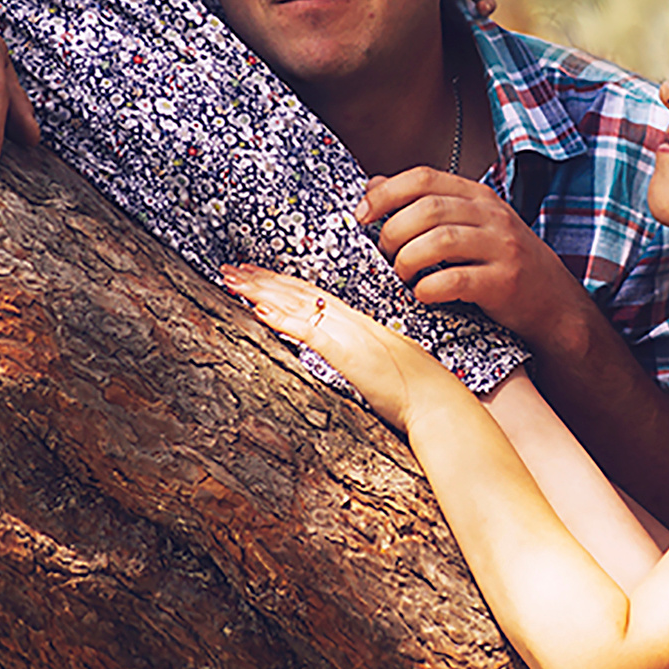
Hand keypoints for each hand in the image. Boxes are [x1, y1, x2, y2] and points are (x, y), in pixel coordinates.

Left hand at [220, 265, 451, 430]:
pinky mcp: (345, 353)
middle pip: (298, 293)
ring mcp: (347, 334)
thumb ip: (363, 353)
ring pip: (296, 305)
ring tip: (233, 281)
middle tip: (231, 268)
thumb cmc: (417, 390)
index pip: (312, 295)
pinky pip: (307, 332)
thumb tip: (349, 354)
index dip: (282, 282)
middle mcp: (350, 321)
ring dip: (260, 292)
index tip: (257, 273)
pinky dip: (281, 320)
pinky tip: (259, 311)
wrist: (436, 400)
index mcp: (358, 322)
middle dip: (262, 279)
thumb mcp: (384, 363)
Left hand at [359, 168, 597, 350]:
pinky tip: (422, 294)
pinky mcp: (505, 282)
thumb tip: (372, 185)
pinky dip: (429, 288)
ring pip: (439, 241)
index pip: (423, 177)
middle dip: (393, 232)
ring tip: (401, 275)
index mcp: (477, 195)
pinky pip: (457, 280)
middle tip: (383, 255)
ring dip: (407, 260)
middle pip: (426, 209)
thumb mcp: (469, 224)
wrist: (554, 302)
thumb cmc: (502, 262)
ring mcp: (501, 248)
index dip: (385, 194)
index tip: (361, 216)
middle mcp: (491, 215)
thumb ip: (425, 204)